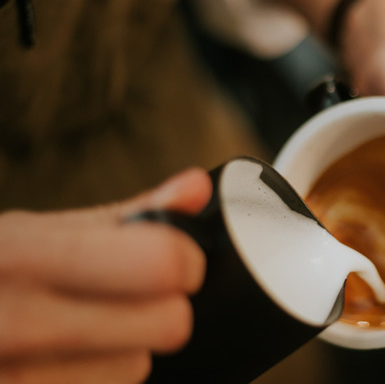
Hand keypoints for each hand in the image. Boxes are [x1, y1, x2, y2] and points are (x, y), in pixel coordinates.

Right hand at [0, 168, 210, 382]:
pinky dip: (89, 380)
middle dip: (156, 309)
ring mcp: (12, 377)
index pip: (164, 264)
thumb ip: (125, 216)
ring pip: (135, 370)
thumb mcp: (32, 231)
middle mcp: (14, 323)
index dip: (182, 260)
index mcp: (23, 258)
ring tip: (69, 335)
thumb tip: (197, 190)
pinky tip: (52, 363)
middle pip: (166, 325)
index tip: (170, 260)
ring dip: (119, 353)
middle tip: (120, 298)